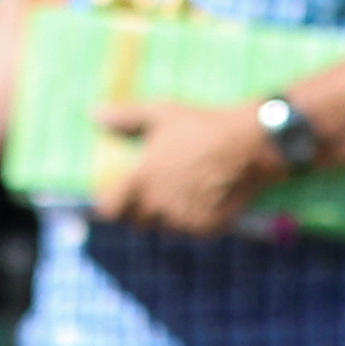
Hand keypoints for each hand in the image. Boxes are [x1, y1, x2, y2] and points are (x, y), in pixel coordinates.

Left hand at [89, 96, 275, 234]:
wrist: (250, 145)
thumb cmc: (201, 125)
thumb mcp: (161, 114)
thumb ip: (125, 118)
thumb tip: (95, 115)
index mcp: (141, 181)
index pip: (110, 209)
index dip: (109, 205)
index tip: (113, 197)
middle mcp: (159, 206)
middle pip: (135, 222)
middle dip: (137, 210)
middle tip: (148, 191)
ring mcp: (183, 221)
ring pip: (163, 227)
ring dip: (163, 216)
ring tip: (177, 191)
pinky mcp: (207, 228)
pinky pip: (189, 230)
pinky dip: (191, 220)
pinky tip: (201, 197)